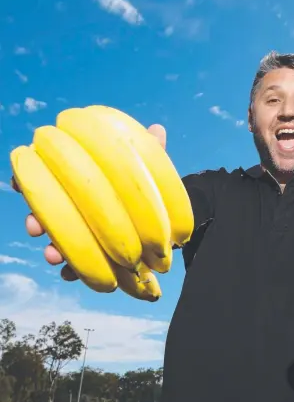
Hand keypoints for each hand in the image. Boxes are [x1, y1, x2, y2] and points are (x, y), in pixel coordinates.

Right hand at [12, 124, 166, 280]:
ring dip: (52, 247)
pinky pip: (78, 264)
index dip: (30, 181)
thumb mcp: (152, 171)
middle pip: (49, 212)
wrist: (168, 222)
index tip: (17, 184)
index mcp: (85, 184)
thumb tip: (158, 129)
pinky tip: (70, 272)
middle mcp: (80, 208)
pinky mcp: (97, 256)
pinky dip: (72, 269)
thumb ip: (152, 153)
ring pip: (61, 240)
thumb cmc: (152, 190)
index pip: (51, 179)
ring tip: (52, 255)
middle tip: (34, 227)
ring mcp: (87, 233)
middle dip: (37, 219)